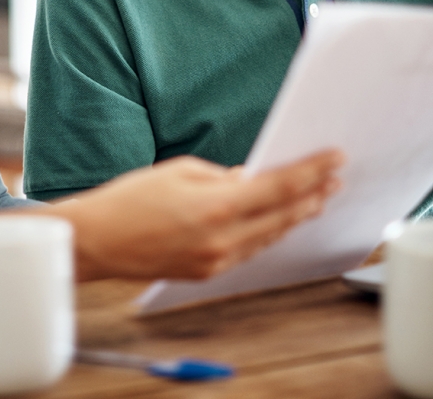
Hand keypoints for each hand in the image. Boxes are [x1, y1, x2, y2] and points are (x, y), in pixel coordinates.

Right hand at [46, 150, 343, 281]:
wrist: (98, 241)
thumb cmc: (130, 199)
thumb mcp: (180, 171)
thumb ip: (222, 175)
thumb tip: (250, 180)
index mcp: (217, 206)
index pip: (280, 187)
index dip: (312, 172)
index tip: (334, 159)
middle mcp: (223, 238)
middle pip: (283, 216)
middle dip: (312, 195)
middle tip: (335, 180)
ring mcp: (217, 260)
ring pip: (270, 236)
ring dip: (295, 216)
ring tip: (316, 199)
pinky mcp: (207, 272)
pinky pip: (249, 250)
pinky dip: (268, 233)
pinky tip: (278, 222)